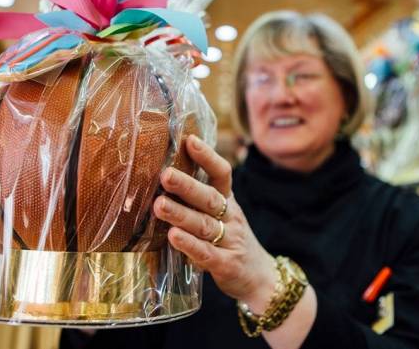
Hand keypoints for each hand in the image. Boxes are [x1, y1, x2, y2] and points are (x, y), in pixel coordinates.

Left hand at [154, 135, 277, 311]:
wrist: (259, 277)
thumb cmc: (230, 239)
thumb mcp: (222, 214)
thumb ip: (198, 198)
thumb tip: (165, 171)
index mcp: (228, 201)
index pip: (222, 174)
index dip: (207, 157)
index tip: (189, 140)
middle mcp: (231, 217)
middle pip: (210, 198)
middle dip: (187, 186)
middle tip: (165, 174)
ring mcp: (230, 241)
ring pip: (204, 225)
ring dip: (181, 215)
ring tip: (158, 205)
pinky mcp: (226, 265)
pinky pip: (206, 254)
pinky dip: (189, 245)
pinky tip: (173, 237)